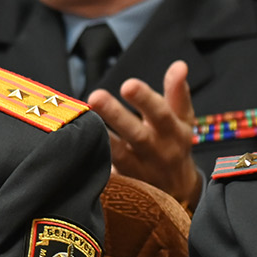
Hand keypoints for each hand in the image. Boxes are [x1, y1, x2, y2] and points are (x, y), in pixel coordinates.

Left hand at [87, 60, 201, 208]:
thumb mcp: (182, 119)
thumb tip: (179, 65)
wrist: (178, 192)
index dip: (145, 99)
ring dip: (101, 139)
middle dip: (116, 115)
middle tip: (95, 96)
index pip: (160, 113)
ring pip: (119, 156)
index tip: (128, 84)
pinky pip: (107, 177)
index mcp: (173, 131)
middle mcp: (157, 151)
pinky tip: (74, 151)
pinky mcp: (125, 187)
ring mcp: (140, 171)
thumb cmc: (174, 144)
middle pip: (136, 134)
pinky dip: (92, 164)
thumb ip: (177, 92)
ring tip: (81, 123)